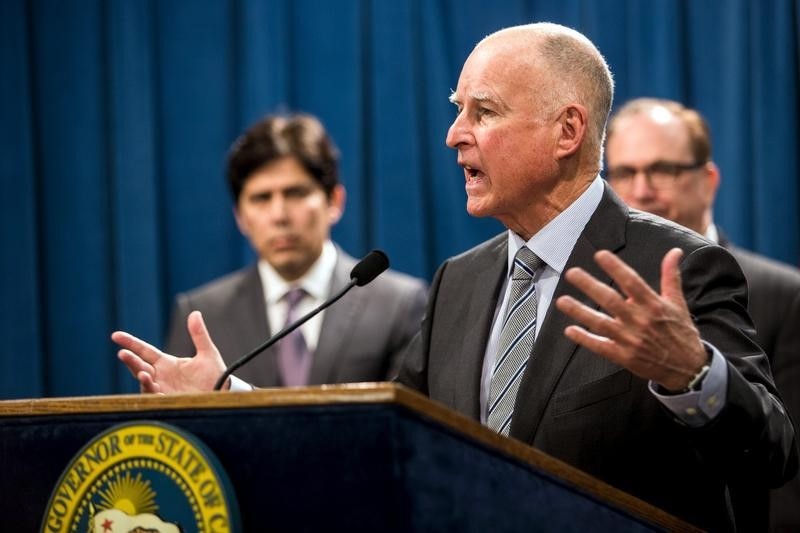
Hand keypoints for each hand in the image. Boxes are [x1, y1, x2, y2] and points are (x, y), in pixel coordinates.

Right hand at [111, 311, 227, 393]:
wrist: (223, 395)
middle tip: (122, 353)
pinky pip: (156, 399)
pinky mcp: (168, 402)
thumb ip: (199, 335)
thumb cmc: (215, 375)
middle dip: (130, 361)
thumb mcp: (207, 353)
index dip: (130, 343)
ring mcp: (162, 390)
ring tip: (144, 374)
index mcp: (167, 363)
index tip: (115, 336)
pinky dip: (153, 394)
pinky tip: (155, 389)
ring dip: (142, 378)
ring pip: (145, 383)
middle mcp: (161, 376)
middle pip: (139, 367)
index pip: (144, 351)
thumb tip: (195, 313)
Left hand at [555, 248, 707, 390]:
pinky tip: (570, 330)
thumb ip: (671, 276)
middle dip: (589, 286)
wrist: (688, 368)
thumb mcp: (678, 303)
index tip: (600, 255)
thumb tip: (674, 252)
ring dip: (580, 311)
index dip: (616, 268)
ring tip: (562, 301)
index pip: (632, 282)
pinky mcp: (624, 356)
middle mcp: (640, 321)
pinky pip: (600, 346)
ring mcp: (630, 340)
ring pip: (601, 323)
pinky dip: (585, 339)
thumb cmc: (681, 333)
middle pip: (611, 300)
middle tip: (572, 273)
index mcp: (653, 305)